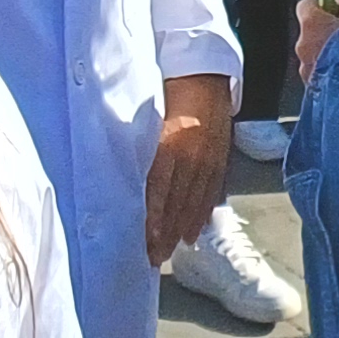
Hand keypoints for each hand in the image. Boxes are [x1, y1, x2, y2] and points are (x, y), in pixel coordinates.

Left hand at [145, 75, 232, 266]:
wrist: (205, 79)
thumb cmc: (168, 95)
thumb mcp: (150, 118)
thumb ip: (138, 146)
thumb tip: (119, 175)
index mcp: (170, 144)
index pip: (160, 188)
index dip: (155, 217)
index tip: (147, 239)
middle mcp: (191, 157)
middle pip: (177, 203)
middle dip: (165, 233)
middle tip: (153, 257)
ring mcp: (208, 162)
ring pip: (194, 204)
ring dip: (181, 231)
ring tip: (169, 251)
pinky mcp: (219, 164)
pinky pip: (209, 196)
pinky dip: (201, 217)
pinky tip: (192, 234)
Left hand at [295, 0, 338, 82]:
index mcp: (310, 22)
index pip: (304, 5)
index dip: (318, 7)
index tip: (329, 9)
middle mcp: (302, 43)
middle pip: (308, 32)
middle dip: (323, 34)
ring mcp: (304, 66)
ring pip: (312, 55)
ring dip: (325, 55)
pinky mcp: (310, 85)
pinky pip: (316, 74)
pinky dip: (327, 73)